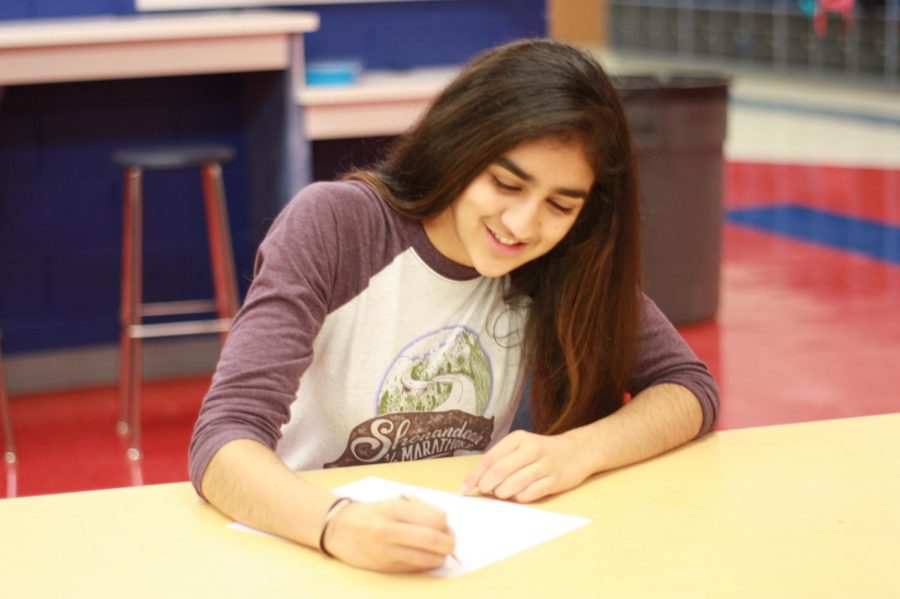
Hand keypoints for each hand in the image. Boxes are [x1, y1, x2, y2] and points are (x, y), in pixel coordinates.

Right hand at [322, 496, 455, 572]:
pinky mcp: (385, 567)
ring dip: (440, 556)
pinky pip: (415, 568)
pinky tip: (422, 556)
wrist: (339, 529)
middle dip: (449, 543)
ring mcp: (386, 551)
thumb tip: (446, 527)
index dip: (446, 524)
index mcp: (394, 509)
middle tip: (450, 541)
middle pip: (434, 540)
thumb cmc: (372, 513)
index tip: (446, 525)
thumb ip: (420, 512)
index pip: (435, 519)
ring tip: (438, 550)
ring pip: (428, 559)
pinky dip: (425, 564)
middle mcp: (389, 530)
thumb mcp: (394, 503)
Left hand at [460, 430, 590, 502]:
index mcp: (518, 438)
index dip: (474, 476)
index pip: (490, 459)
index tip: (464, 489)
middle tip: (486, 492)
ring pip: (514, 484)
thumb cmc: (541, 452)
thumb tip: (478, 482)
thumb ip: (502, 461)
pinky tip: (519, 495)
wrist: (577, 451)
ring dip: (502, 493)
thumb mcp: (521, 447)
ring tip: (502, 493)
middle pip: (499, 471)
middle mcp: (531, 449)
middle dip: (487, 485)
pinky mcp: (555, 480)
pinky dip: (519, 498)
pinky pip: (530, 493)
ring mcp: (544, 464)